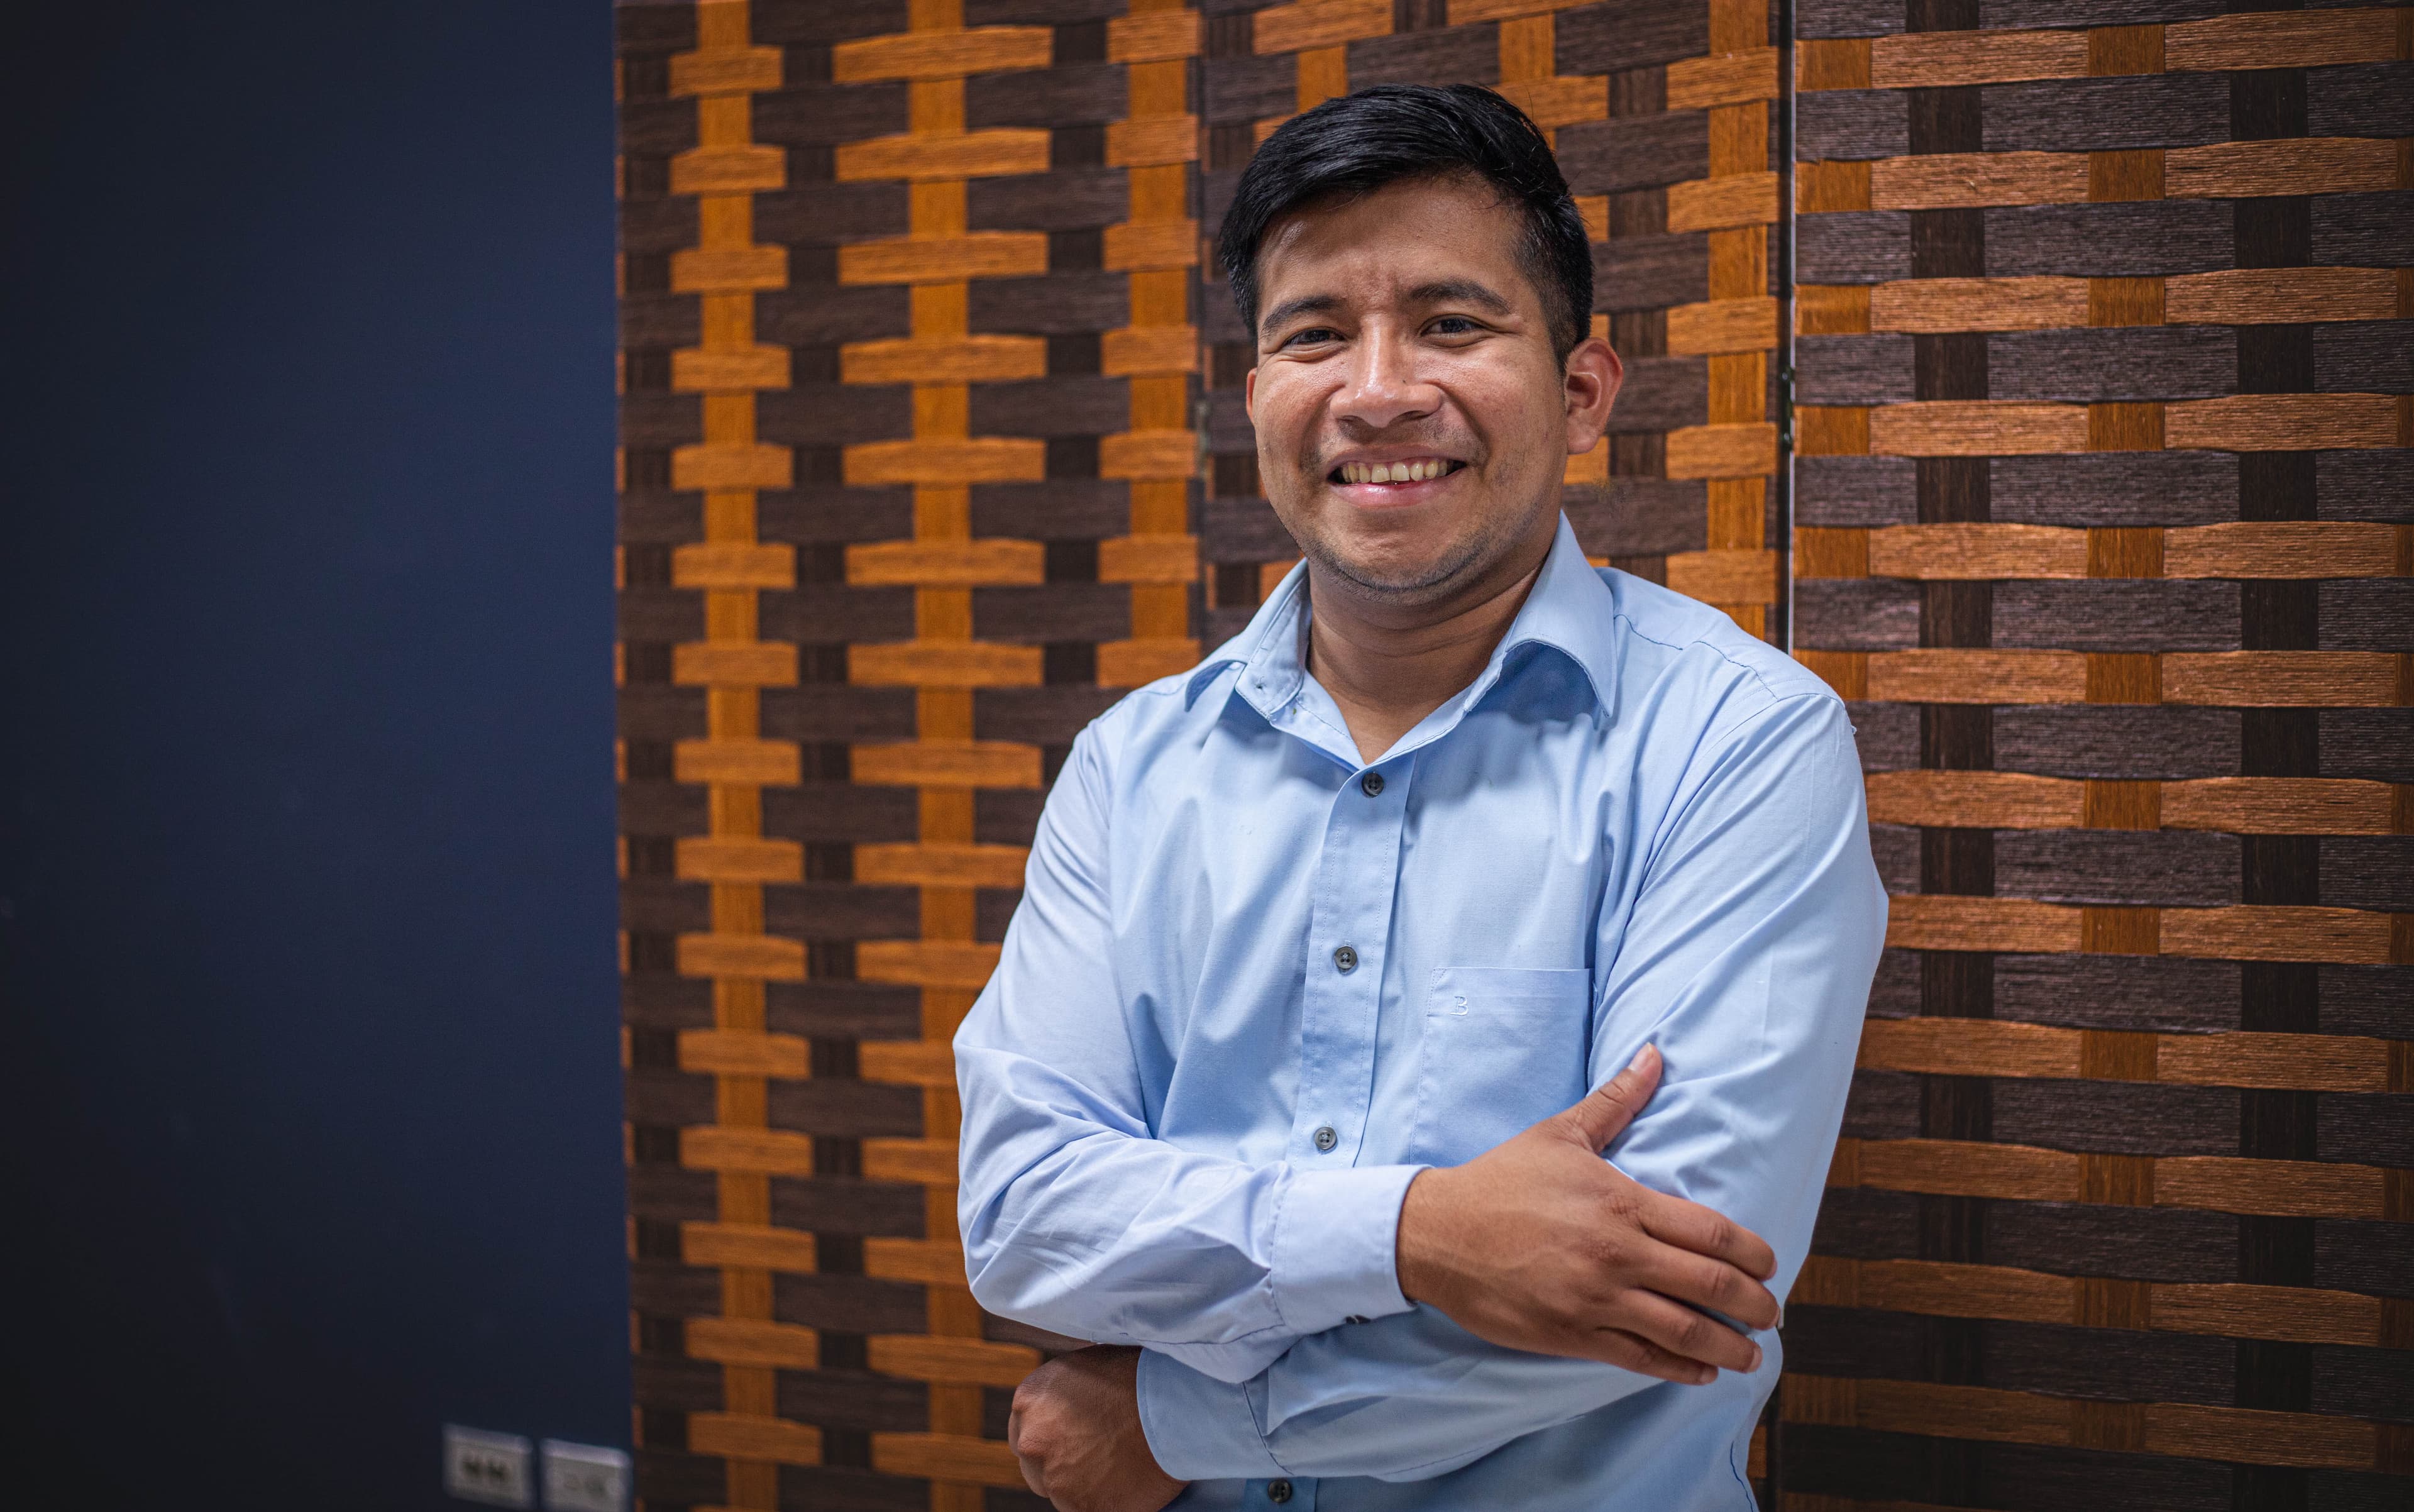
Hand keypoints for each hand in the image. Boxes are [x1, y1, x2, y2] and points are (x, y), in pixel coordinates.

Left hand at [1007, 1345, 1187, 1511]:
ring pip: (1061, 1490)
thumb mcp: (1084, 1365)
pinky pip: (1088, 1507)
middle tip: (1094, 1453)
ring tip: (1118, 1464)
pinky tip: (1126, 1480)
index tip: (1069, 1438)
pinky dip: (1105, 1499)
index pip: (1023, 1430)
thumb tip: (1063, 1402)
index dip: (1048, 1436)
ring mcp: (1054, 1479)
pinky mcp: (1082, 1507)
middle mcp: (1032, 1441)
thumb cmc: (1137, 1376)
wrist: (1171, 1406)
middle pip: (1035, 1465)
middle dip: (1059, 1462)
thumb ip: (1061, 1392)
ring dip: (1082, 1482)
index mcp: (1028, 1400)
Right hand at [1394, 1044, 1780, 1382]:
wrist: (1437, 1233)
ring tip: (1751, 1355)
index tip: (1770, 1264)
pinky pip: (1641, 1358)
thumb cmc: (1501, 1181)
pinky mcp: (1572, 1334)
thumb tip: (1654, 1054)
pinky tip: (1701, 1372)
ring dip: (1728, 1348)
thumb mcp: (1561, 1133)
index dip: (1752, 1253)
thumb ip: (1616, 1100)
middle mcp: (1617, 1254)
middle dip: (1754, 1304)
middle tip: (1771, 1313)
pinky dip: (1680, 1370)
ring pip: (1684, 1332)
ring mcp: (1595, 1299)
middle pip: (1710, 1286)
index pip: (1710, 1232)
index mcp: (1621, 1203)